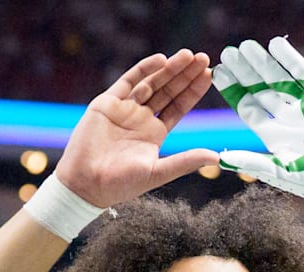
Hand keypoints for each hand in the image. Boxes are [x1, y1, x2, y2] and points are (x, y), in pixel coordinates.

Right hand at [55, 49, 218, 207]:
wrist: (86, 184)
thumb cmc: (121, 184)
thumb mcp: (158, 172)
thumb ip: (185, 161)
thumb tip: (217, 158)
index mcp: (155, 134)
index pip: (178, 106)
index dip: (193, 91)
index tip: (209, 75)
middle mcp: (141, 118)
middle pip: (168, 90)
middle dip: (185, 74)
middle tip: (204, 58)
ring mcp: (124, 109)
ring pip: (151, 83)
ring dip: (169, 69)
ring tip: (187, 55)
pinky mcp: (107, 103)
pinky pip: (128, 81)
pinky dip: (144, 69)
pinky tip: (161, 60)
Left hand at [212, 37, 303, 215]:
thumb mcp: (280, 172)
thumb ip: (252, 162)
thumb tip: (222, 159)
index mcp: (273, 134)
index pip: (248, 107)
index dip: (233, 90)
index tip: (218, 73)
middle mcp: (286, 117)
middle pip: (260, 89)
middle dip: (244, 72)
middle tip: (227, 54)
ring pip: (279, 78)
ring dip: (263, 62)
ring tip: (245, 46)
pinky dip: (290, 60)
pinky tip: (276, 45)